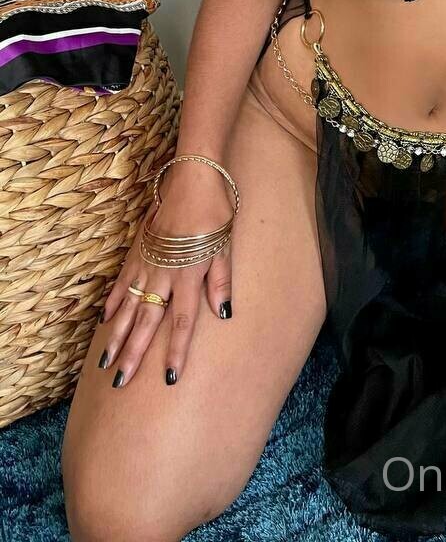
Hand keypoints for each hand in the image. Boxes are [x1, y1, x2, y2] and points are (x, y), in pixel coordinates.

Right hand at [97, 160, 235, 387]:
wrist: (193, 178)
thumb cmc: (215, 211)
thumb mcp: (225, 246)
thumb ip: (221, 282)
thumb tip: (224, 314)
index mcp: (189, 276)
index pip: (182, 324)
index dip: (175, 352)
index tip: (169, 379)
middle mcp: (165, 275)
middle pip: (147, 322)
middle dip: (134, 354)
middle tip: (121, 383)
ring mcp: (147, 263)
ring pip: (129, 307)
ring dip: (117, 336)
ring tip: (106, 363)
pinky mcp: (138, 251)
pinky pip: (122, 282)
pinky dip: (114, 302)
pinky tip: (105, 320)